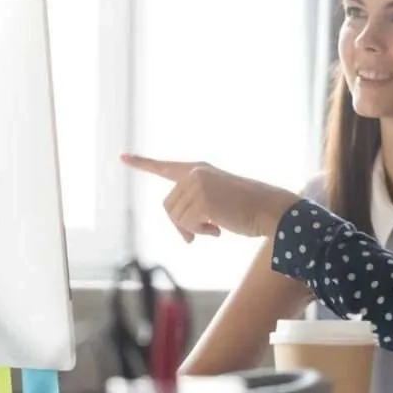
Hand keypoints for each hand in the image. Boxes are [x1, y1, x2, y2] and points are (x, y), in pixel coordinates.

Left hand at [121, 154, 299, 241]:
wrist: (270, 209)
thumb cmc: (248, 209)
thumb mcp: (217, 204)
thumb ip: (195, 209)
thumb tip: (184, 234)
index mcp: (199, 170)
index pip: (165, 168)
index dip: (142, 164)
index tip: (122, 157)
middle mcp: (196, 173)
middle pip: (168, 206)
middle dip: (182, 225)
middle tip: (201, 234)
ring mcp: (198, 184)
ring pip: (176, 217)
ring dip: (194, 229)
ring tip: (216, 227)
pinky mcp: (202, 199)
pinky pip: (187, 225)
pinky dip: (201, 232)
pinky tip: (219, 230)